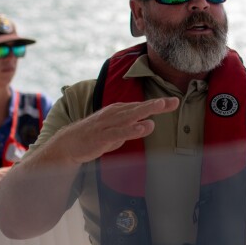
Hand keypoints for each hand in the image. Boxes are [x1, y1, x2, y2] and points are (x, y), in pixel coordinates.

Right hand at [54, 97, 179, 163]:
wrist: (70, 142)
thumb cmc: (96, 135)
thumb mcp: (118, 130)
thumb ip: (134, 127)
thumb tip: (149, 124)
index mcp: (120, 111)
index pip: (142, 106)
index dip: (159, 104)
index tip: (175, 101)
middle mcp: (115, 114)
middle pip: (139, 108)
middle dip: (156, 104)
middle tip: (172, 101)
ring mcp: (108, 124)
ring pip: (129, 116)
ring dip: (145, 111)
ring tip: (160, 107)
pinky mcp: (102, 136)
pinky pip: (119, 132)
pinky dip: (131, 129)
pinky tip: (142, 127)